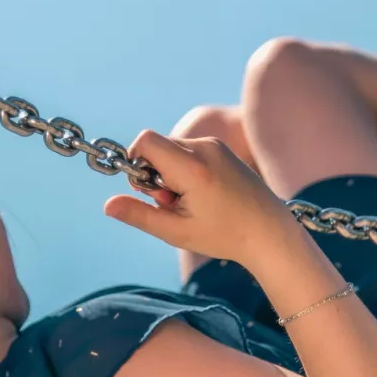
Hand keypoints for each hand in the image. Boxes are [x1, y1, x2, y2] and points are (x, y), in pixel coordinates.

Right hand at [102, 131, 297, 264]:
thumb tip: (107, 205)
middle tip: (171, 203)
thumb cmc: (223, 235)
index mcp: (192, 167)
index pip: (146, 140)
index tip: (145, 188)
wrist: (269, 231)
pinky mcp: (221, 148)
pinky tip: (201, 194)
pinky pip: (188, 150)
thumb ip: (139, 215)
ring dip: (169, 172)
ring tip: (189, 201)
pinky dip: (184, 169)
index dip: (135, 160)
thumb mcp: (176, 231)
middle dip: (153, 172)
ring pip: (172, 148)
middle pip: (157, 145)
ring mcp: (215, 145)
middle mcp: (204, 148)